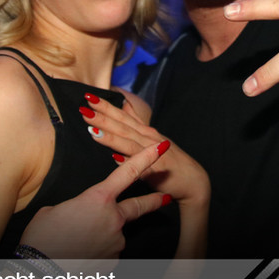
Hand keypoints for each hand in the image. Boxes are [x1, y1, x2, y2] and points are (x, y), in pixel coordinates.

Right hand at [19, 140, 171, 258]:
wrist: (40, 273)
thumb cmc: (41, 239)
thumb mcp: (52, 212)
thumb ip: (73, 208)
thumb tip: (77, 215)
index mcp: (98, 199)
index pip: (127, 173)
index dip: (146, 158)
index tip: (161, 147)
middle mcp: (113, 219)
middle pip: (139, 206)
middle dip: (154, 201)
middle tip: (165, 198)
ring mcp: (115, 242)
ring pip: (114, 235)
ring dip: (102, 237)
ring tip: (76, 244)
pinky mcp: (112, 262)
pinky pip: (108, 254)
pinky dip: (97, 254)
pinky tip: (80, 256)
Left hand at [80, 95, 209, 208]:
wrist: (193, 182)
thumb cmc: (171, 161)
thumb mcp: (152, 137)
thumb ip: (137, 122)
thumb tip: (124, 105)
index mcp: (145, 132)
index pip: (122, 116)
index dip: (106, 106)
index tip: (89, 96)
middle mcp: (148, 139)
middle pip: (122, 125)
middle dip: (104, 114)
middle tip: (86, 103)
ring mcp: (152, 153)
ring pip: (127, 142)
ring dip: (110, 134)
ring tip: (92, 127)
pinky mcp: (156, 170)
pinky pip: (138, 165)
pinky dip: (127, 159)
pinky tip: (114, 156)